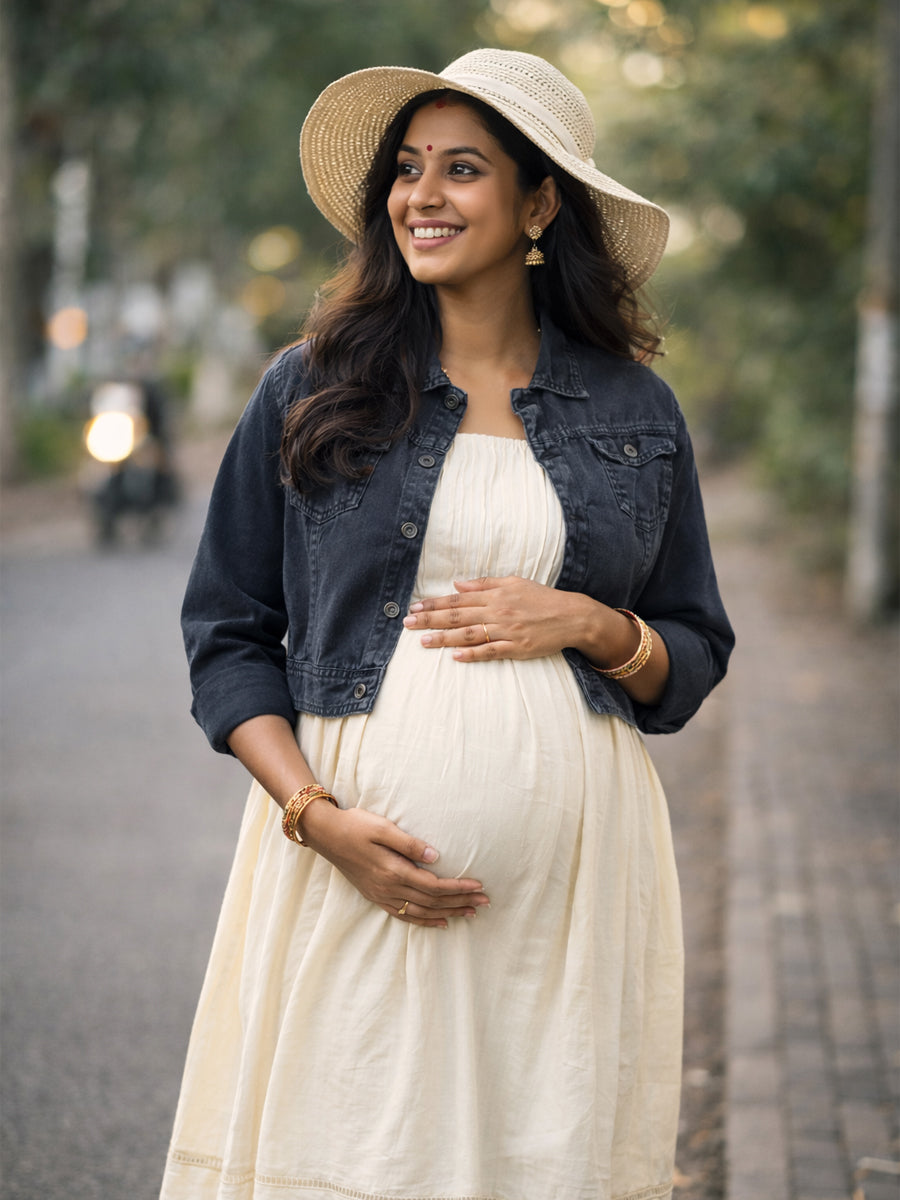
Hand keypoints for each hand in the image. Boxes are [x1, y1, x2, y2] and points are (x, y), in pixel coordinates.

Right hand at [299, 802, 489, 927]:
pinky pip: (404, 916)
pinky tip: (439, 922)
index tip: (479, 886)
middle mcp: (389, 889)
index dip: (458, 888)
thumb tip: (436, 856)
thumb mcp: (383, 827)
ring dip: (447, 914)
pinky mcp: (375, 896)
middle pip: (432, 902)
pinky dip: (425, 921)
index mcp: (393, 872)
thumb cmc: (355, 825)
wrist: (325, 834)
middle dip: (460, 902)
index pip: (434, 886)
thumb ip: (410, 843)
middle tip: (485, 902)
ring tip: (470, 913)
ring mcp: (381, 896)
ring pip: (421, 913)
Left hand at [403, 575, 590, 661]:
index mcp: (496, 594)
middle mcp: (498, 611)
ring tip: (423, 642)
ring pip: (469, 635)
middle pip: (458, 616)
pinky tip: (455, 657)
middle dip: (430, 620)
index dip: (435, 603)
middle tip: (407, 624)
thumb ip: (484, 583)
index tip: (415, 608)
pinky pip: (491, 652)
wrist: (572, 616)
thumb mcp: (514, 582)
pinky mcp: (517, 649)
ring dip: (444, 638)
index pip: (458, 599)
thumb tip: (457, 583)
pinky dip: (473, 655)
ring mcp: (507, 631)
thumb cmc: (542, 598)